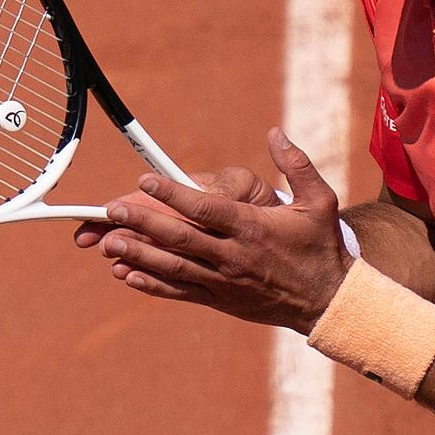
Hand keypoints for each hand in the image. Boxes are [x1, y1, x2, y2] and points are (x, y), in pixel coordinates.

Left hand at [73, 130, 356, 329]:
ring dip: (139, 254)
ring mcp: (223, 281)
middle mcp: (233, 255)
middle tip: (111, 211)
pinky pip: (180, 292)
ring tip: (107, 243)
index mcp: (252, 228)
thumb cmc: (321, 246)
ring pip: (174, 267)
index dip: (173, 194)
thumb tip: (275, 132)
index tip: (145, 179)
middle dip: (143, 223)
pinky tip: (126, 274)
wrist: (327, 302)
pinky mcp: (219, 299)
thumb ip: (296, 165)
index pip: (205, 209)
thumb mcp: (320, 201)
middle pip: (181, 238)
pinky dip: (152, 284)